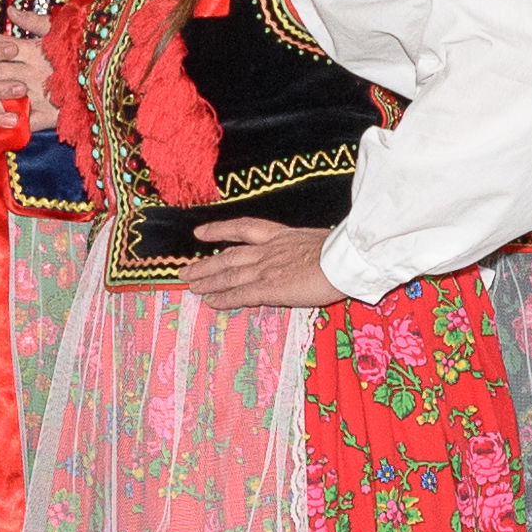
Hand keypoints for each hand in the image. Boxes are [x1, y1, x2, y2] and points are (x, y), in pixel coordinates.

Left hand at [173, 215, 341, 312]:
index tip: (200, 233)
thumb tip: (303, 256)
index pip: (243, 228)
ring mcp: (267, 269)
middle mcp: (268, 250)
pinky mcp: (270, 288)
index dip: (219, 230)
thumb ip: (303, 249)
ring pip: (229, 275)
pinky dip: (223, 299)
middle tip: (185, 271)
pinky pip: (240, 294)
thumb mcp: (319, 241)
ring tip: (190, 287)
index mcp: (281, 236)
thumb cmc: (343, 251)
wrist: (346, 259)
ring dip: (207, 282)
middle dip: (205, 264)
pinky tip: (210, 302)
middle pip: (228, 256)